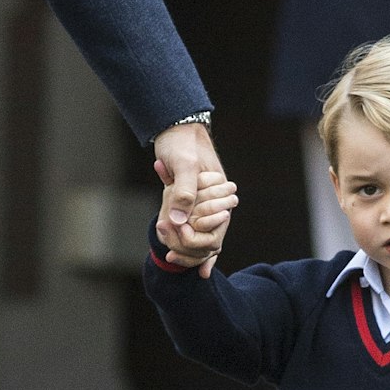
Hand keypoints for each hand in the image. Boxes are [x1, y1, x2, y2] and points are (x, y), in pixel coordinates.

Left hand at [154, 121, 224, 277]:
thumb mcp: (183, 166)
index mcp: (216, 192)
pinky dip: (187, 239)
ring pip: (201, 233)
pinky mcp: (191, 199)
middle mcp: (214, 199)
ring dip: (187, 248)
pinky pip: (192, 223)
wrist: (176, 127)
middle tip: (173, 261)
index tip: (187, 262)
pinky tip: (187, 258)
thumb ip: (183, 192)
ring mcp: (203, 200)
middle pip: (210, 236)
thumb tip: (178, 220)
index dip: (203, 249)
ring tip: (173, 261)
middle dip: (193, 252)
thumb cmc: (180, 144)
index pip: (216, 229)